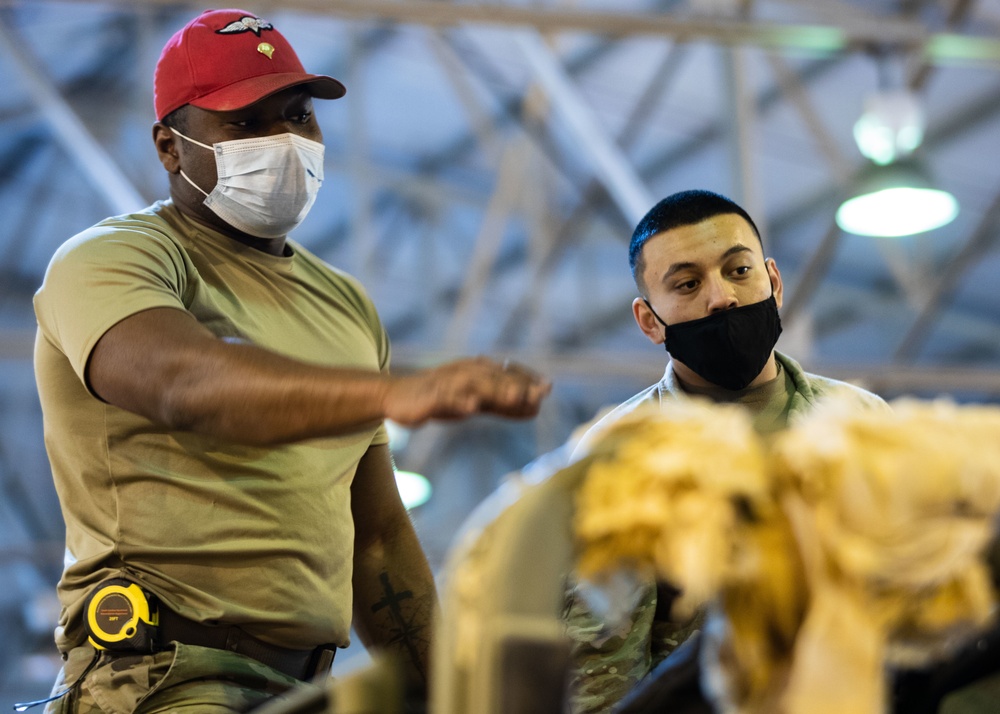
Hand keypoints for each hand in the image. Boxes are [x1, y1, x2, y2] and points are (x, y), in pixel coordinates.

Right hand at [383, 357, 551, 426]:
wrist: (397, 396)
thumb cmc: (441, 397)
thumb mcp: (475, 401)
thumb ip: (503, 405)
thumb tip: (535, 407)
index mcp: (477, 372)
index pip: (506, 374)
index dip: (527, 380)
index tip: (549, 388)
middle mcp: (465, 373)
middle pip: (496, 379)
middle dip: (520, 384)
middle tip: (543, 391)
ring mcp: (448, 383)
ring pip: (475, 385)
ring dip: (496, 390)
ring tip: (516, 397)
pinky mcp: (430, 397)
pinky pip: (446, 399)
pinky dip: (459, 401)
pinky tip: (471, 407)